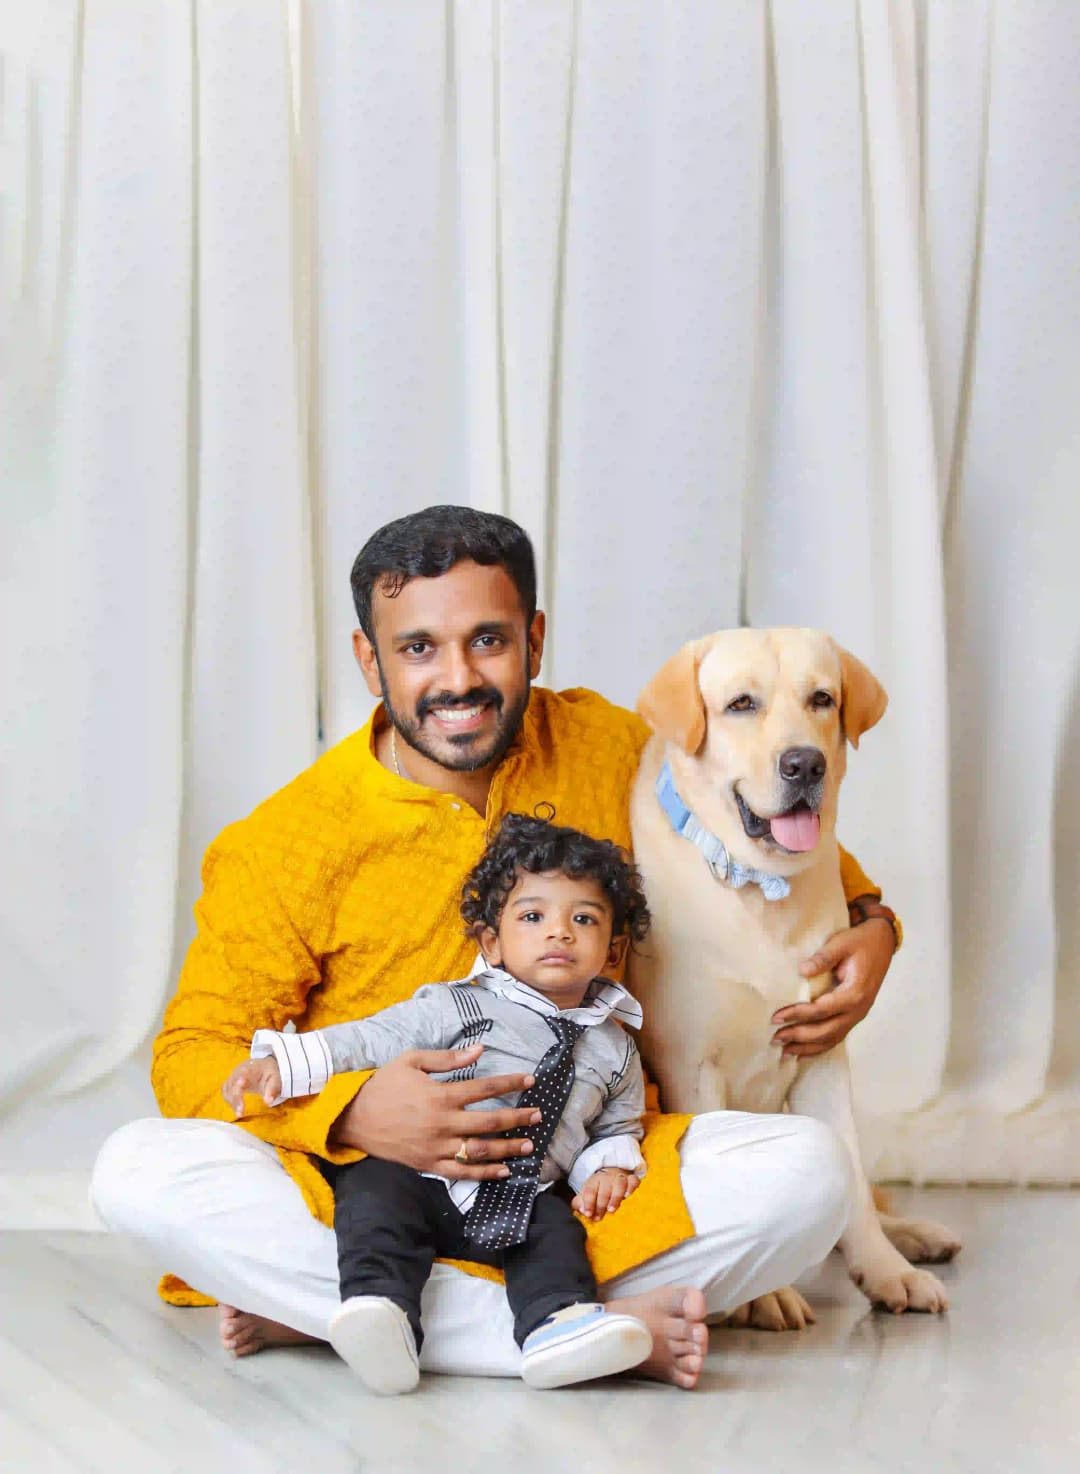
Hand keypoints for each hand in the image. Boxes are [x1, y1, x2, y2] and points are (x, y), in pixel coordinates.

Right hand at [222, 1057, 281, 1115]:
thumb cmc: (269, 1073)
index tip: (240, 1088)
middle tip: (240, 1112)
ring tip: (240, 1113)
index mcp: (249, 1068)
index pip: (242, 1074)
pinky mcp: (230, 1083)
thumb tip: (268, 1101)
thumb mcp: (275, 1079)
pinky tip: (237, 1109)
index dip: (238, 1082)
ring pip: (227, 1090)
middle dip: (235, 1099)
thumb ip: (272, 1089)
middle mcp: (237, 1071)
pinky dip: (230, 1101)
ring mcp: (232, 1077)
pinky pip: (225, 1092)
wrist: (263, 1067)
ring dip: (232, 1102)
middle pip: (232, 1084)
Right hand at [330, 1045, 543, 1180]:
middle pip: (490, 1122)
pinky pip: (462, 1173)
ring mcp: (436, 1147)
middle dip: (518, 1119)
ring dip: (508, 1149)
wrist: (353, 1117)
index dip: (510, 1084)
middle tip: (538, 1116)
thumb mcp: (412, 1061)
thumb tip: (479, 1050)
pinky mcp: (428, 1164)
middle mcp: (443, 1123)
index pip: (485, 1088)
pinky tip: (503, 1172)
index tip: (530, 1081)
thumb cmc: (383, 1084)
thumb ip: (448, 1058)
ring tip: (529, 1146)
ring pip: (480, 1151)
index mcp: (441, 1095)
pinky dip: (484, 1174)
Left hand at [571, 1168, 639, 1220]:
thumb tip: (582, 1211)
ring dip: (615, 1197)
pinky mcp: (631, 1179)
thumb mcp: (588, 1195)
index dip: (588, 1202)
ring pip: (619, 1184)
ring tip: (612, 1209)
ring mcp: (620, 1178)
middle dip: (601, 1203)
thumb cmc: (599, 1190)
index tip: (588, 1214)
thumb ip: (581, 1203)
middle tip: (599, 1217)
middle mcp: (607, 1178)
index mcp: (594, 1181)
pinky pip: (633, 1180)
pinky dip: (631, 1187)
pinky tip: (628, 1196)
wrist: (613, 1176)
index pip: (590, 1190)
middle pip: (604, 1188)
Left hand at [771, 917, 895, 1057]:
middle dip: (799, 1036)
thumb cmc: (860, 942)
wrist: (882, 943)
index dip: (798, 1015)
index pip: (822, 1010)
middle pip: (826, 1031)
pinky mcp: (854, 1016)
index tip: (776, 1017)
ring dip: (808, 1047)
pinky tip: (803, 1051)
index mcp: (855, 993)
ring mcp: (857, 1015)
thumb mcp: (841, 943)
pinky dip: (819, 1046)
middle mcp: (858, 1010)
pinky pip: (837, 1036)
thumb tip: (802, 970)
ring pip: (832, 1039)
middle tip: (775, 1038)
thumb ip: (823, 957)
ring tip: (784, 1052)